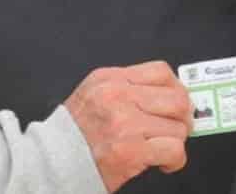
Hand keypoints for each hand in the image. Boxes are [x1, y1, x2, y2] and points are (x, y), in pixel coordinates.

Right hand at [64, 62, 192, 192]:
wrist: (53, 160)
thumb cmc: (74, 133)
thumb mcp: (93, 94)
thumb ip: (126, 88)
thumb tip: (167, 95)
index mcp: (109, 79)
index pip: (161, 72)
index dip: (176, 89)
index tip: (174, 103)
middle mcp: (117, 96)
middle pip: (177, 98)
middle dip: (182, 117)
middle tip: (175, 128)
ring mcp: (124, 123)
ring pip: (178, 127)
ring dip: (174, 142)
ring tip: (159, 147)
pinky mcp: (131, 150)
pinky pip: (174, 150)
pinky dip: (174, 161)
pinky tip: (161, 162)